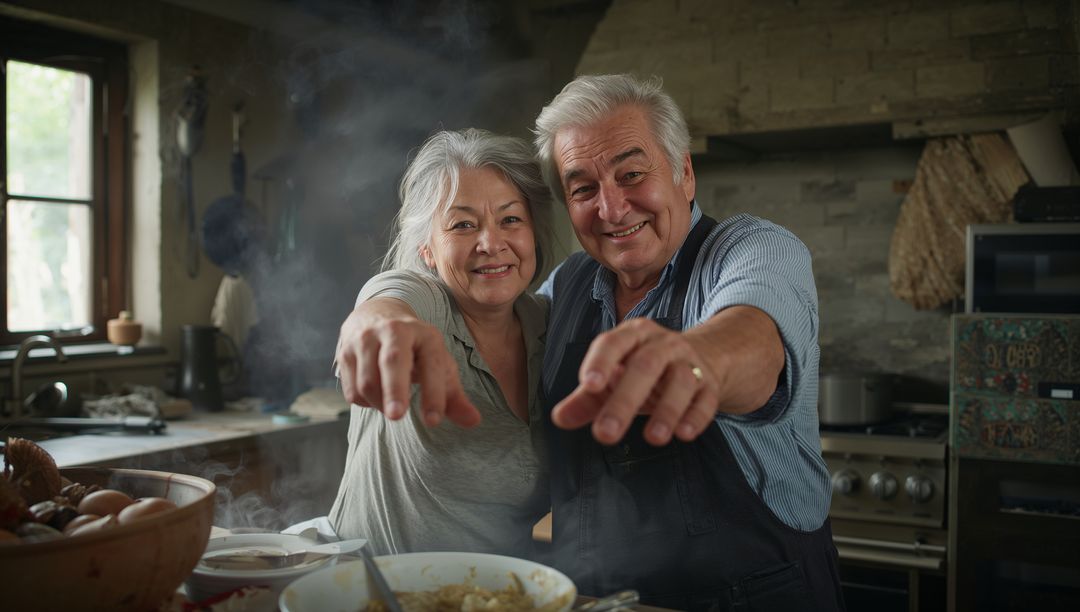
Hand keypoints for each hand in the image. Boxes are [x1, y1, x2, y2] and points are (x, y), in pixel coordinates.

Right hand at [335, 301, 480, 427]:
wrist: (378, 315)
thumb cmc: (415, 349)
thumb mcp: (438, 365)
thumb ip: (454, 396)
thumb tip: (473, 422)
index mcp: (425, 334)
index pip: (432, 363)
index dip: (433, 393)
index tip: (433, 420)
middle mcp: (395, 330)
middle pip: (393, 361)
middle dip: (395, 389)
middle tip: (397, 416)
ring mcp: (366, 338)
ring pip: (368, 380)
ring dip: (380, 404)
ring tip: (393, 405)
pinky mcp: (344, 351)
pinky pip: (351, 389)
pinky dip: (365, 402)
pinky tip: (375, 396)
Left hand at [551, 318, 718, 445]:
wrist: (700, 358)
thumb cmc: (646, 370)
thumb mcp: (615, 378)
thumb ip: (586, 398)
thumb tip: (560, 418)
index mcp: (632, 336)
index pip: (613, 343)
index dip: (600, 362)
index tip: (588, 385)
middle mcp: (662, 345)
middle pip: (645, 366)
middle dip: (624, 400)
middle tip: (606, 433)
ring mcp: (689, 363)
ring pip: (680, 381)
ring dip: (666, 411)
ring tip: (653, 438)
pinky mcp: (709, 385)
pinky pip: (705, 399)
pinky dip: (696, 417)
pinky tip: (684, 434)